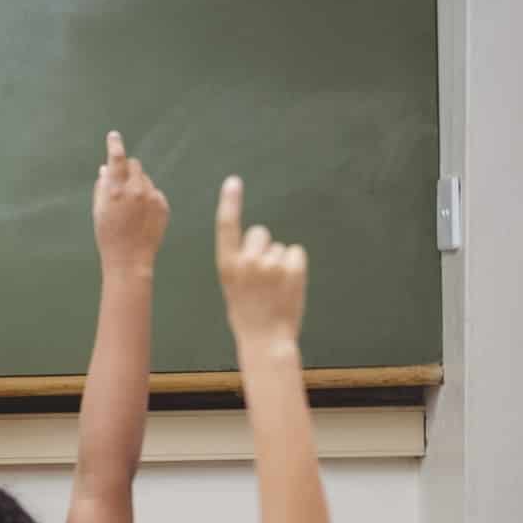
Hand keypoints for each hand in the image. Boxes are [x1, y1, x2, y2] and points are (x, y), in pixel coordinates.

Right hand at [92, 131, 169, 272]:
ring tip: (132, 209)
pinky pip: (155, 193)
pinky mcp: (163, 205)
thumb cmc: (109, 236)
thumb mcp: (98, 211)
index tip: (114, 136)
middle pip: (135, 165)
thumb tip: (105, 169)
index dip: (114, 145)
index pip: (116, 158)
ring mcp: (152, 197)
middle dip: (128, 170)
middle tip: (122, 185)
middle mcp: (136, 189)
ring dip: (139, 185)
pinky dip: (148, 198)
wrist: (130, 259)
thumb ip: (102, 187)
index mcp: (116, 190)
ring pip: (146, 179)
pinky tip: (142, 216)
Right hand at [215, 177, 306, 343]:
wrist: (265, 340)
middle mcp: (247, 261)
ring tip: (275, 289)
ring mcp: (271, 264)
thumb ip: (241, 263)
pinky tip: (288, 286)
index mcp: (228, 266)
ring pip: (280, 247)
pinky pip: (296, 253)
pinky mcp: (293, 267)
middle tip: (263, 276)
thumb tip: (259, 243)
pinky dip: (295, 267)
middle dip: (263, 246)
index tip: (233, 182)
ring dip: (280, 263)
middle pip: (260, 233)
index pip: (227, 227)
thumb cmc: (248, 316)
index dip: (230, 203)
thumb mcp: (233, 288)